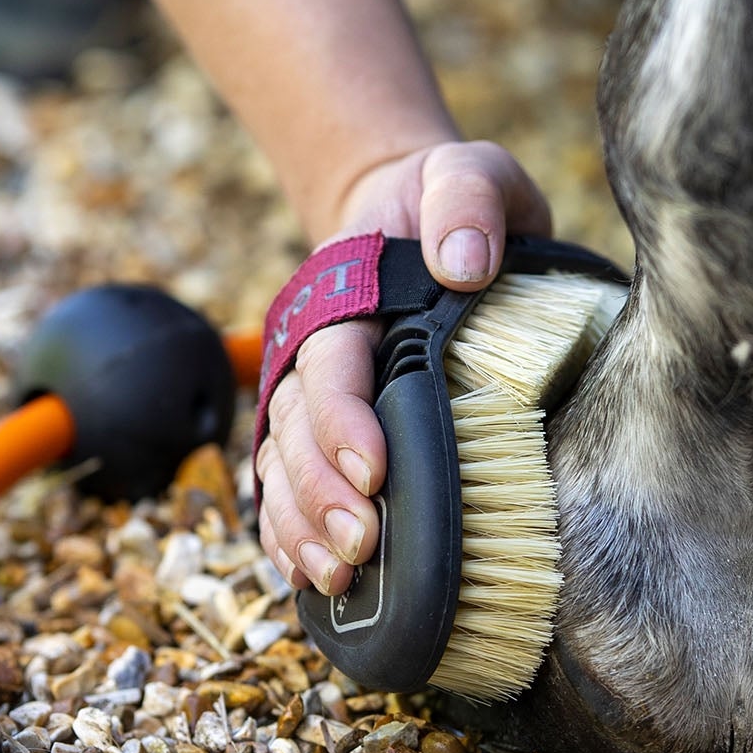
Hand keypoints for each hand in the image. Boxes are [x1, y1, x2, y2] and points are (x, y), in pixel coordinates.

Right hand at [255, 140, 551, 594]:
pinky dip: (288, 531)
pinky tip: (307, 580)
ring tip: (335, 579)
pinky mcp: (325, 420)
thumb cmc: (451, 198)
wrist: (413, 209)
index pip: (330, 364)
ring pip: (281, 463)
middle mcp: (316, 345)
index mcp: (345, 292)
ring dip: (299, 524)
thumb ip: (469, 198)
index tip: (377, 472)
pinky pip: (287, 481)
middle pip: (294, 428)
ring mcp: (312, 387)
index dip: (342, 421)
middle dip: (318, 494)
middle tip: (360, 549)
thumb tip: (462, 263)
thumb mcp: (472, 172)